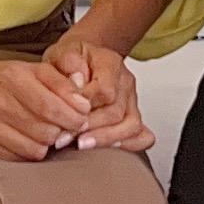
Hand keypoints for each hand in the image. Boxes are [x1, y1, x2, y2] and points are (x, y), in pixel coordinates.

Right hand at [0, 44, 98, 161]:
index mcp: (12, 78)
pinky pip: (20, 157)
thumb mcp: (38, 70)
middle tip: (66, 125)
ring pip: (35, 149)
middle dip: (63, 130)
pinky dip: (31, 150)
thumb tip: (83, 105)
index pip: (51, 107)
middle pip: (45, 131)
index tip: (82, 117)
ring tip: (46, 130)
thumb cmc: (10, 79)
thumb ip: (64, 84)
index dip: (73, 116)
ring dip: (47, 142)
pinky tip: (29, 137)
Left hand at [42, 31, 154, 155]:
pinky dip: (128, 145)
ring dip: (105, 139)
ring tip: (81, 145)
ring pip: (131, 126)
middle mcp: (125, 81)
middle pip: (117, 111)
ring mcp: (132, 101)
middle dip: (90, 128)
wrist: (80, 62)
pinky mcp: (133, 117)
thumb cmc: (70, 62)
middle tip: (65, 137)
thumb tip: (77, 81)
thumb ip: (67, 62)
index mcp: (110, 63)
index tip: (65, 113)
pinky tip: (106, 149)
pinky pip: (142, 136)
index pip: (106, 89)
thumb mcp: (61, 53)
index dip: (86, 105)